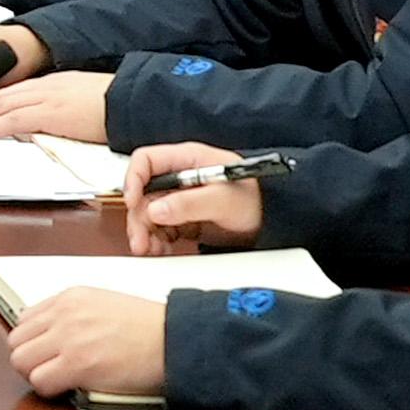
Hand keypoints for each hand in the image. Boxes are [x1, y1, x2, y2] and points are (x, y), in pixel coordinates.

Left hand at [0, 68, 110, 141]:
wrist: (133, 100)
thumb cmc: (113, 104)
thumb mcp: (77, 104)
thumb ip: (54, 113)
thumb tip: (36, 128)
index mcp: (50, 84)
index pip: (10, 92)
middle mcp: (44, 87)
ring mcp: (47, 98)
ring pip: (0, 106)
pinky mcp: (52, 113)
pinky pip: (15, 119)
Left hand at [4, 288, 164, 401]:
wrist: (175, 338)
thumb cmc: (150, 327)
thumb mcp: (105, 303)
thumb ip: (76, 314)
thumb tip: (54, 334)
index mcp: (70, 297)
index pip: (25, 319)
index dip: (33, 341)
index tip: (44, 352)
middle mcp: (64, 313)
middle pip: (16, 341)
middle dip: (29, 358)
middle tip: (48, 369)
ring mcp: (69, 338)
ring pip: (20, 361)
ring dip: (35, 374)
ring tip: (57, 379)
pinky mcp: (77, 363)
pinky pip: (39, 381)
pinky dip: (49, 389)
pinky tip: (67, 388)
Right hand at [121, 144, 258, 250]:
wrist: (276, 221)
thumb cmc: (258, 200)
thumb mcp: (223, 200)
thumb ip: (189, 203)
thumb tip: (156, 210)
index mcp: (188, 160)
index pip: (146, 161)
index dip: (134, 179)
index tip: (133, 202)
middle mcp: (179, 177)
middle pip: (143, 192)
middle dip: (139, 217)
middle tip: (140, 240)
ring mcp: (180, 198)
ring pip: (148, 212)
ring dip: (145, 232)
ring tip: (150, 249)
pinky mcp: (184, 217)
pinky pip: (160, 227)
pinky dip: (156, 240)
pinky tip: (161, 249)